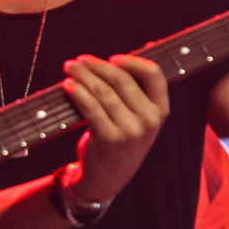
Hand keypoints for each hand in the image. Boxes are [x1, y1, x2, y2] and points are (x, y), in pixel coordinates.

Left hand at [61, 54, 169, 203]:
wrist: (108, 178)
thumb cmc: (122, 140)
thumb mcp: (140, 118)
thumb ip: (139, 90)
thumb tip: (139, 50)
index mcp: (161, 110)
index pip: (153, 74)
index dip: (131, 61)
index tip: (112, 58)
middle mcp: (149, 120)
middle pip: (122, 79)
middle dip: (96, 66)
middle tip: (79, 60)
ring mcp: (130, 130)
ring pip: (103, 92)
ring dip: (82, 76)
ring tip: (70, 69)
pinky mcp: (109, 138)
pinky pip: (90, 107)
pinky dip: (77, 92)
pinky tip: (67, 86)